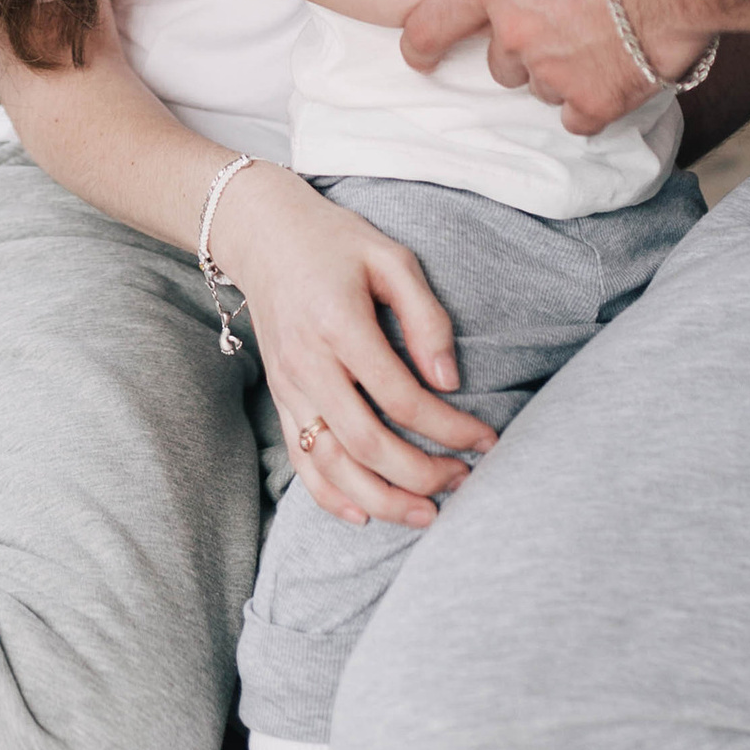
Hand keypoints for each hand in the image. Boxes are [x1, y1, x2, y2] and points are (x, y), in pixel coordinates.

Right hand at [210, 162, 495, 529]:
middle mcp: (308, 365)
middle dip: (421, 474)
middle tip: (465, 479)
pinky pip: (301, 462)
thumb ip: (425, 317)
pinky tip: (367, 514)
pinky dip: (331, 497)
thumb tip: (449, 381)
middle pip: (367, 443)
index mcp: (340, 326)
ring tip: (427, 513)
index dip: (451, 428)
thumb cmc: (335, 242)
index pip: (403, 399)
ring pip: (331, 465)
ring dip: (381, 499)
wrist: (262, 234)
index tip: (487, 439)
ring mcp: (288, 387)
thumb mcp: (391, 259)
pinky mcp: (279, 399)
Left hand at [401, 0, 705, 134]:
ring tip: (605, 46)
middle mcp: (513, 30)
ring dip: (565, 76)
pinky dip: (595, 105)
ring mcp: (551, 70)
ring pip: (542, 90)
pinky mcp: (594, 101)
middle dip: (527, 51)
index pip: (433, 22)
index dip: (422, 44)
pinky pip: (579, 120)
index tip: (418, 56)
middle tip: (568, 28)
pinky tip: (618, 81)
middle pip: (501, 63)